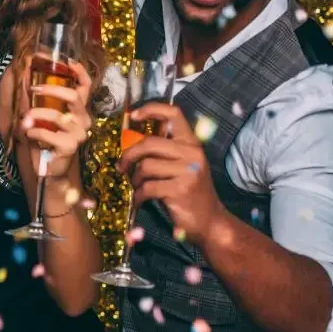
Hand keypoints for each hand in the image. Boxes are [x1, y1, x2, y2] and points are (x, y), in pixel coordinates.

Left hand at [18, 60, 92, 179]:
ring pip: (57, 115)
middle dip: (51, 89)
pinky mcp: (70, 147)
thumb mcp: (45, 117)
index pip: (86, 86)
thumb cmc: (48, 139)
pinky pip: (47, 133)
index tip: (67, 61)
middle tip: (33, 88)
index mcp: (79, 109)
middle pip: (73, 96)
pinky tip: (28, 134)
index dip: (79, 71)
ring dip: (36, 114)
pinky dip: (33, 131)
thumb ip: (41, 100)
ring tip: (25, 118)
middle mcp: (83, 120)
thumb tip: (25, 79)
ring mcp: (78, 134)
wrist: (52, 169)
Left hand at [117, 102, 227, 244]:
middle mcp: (192, 153)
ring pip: (146, 166)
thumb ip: (166, 151)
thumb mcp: (184, 166)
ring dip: (136, 179)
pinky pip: (148, 187)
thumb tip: (133, 141)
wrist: (211, 222)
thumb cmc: (192, 192)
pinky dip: (139, 195)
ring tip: (138, 187)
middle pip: (150, 143)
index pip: (173, 114)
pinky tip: (140, 200)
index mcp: (192, 143)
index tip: (134, 116)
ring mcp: (187, 171)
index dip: (151, 109)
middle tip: (122, 167)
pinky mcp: (180, 190)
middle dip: (129, 155)